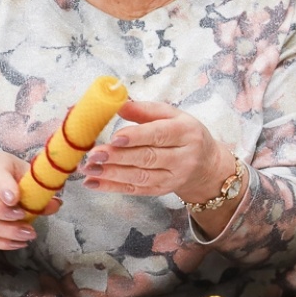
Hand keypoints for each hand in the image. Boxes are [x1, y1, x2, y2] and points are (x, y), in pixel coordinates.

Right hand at [0, 152, 59, 250]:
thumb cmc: (9, 176)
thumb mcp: (25, 173)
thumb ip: (39, 187)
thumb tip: (54, 205)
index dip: (3, 187)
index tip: (14, 199)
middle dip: (1, 212)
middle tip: (23, 217)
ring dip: (5, 232)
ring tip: (28, 234)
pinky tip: (18, 243)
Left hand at [83, 100, 232, 203]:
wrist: (206, 165)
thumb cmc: (184, 135)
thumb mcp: (172, 116)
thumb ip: (146, 110)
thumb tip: (118, 104)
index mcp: (186, 132)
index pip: (160, 134)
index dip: (137, 136)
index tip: (114, 137)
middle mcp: (184, 157)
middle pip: (148, 157)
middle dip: (118, 157)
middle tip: (94, 154)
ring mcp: (174, 177)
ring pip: (140, 177)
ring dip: (112, 174)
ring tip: (89, 168)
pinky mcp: (162, 191)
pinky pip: (136, 190)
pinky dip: (112, 187)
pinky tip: (93, 183)